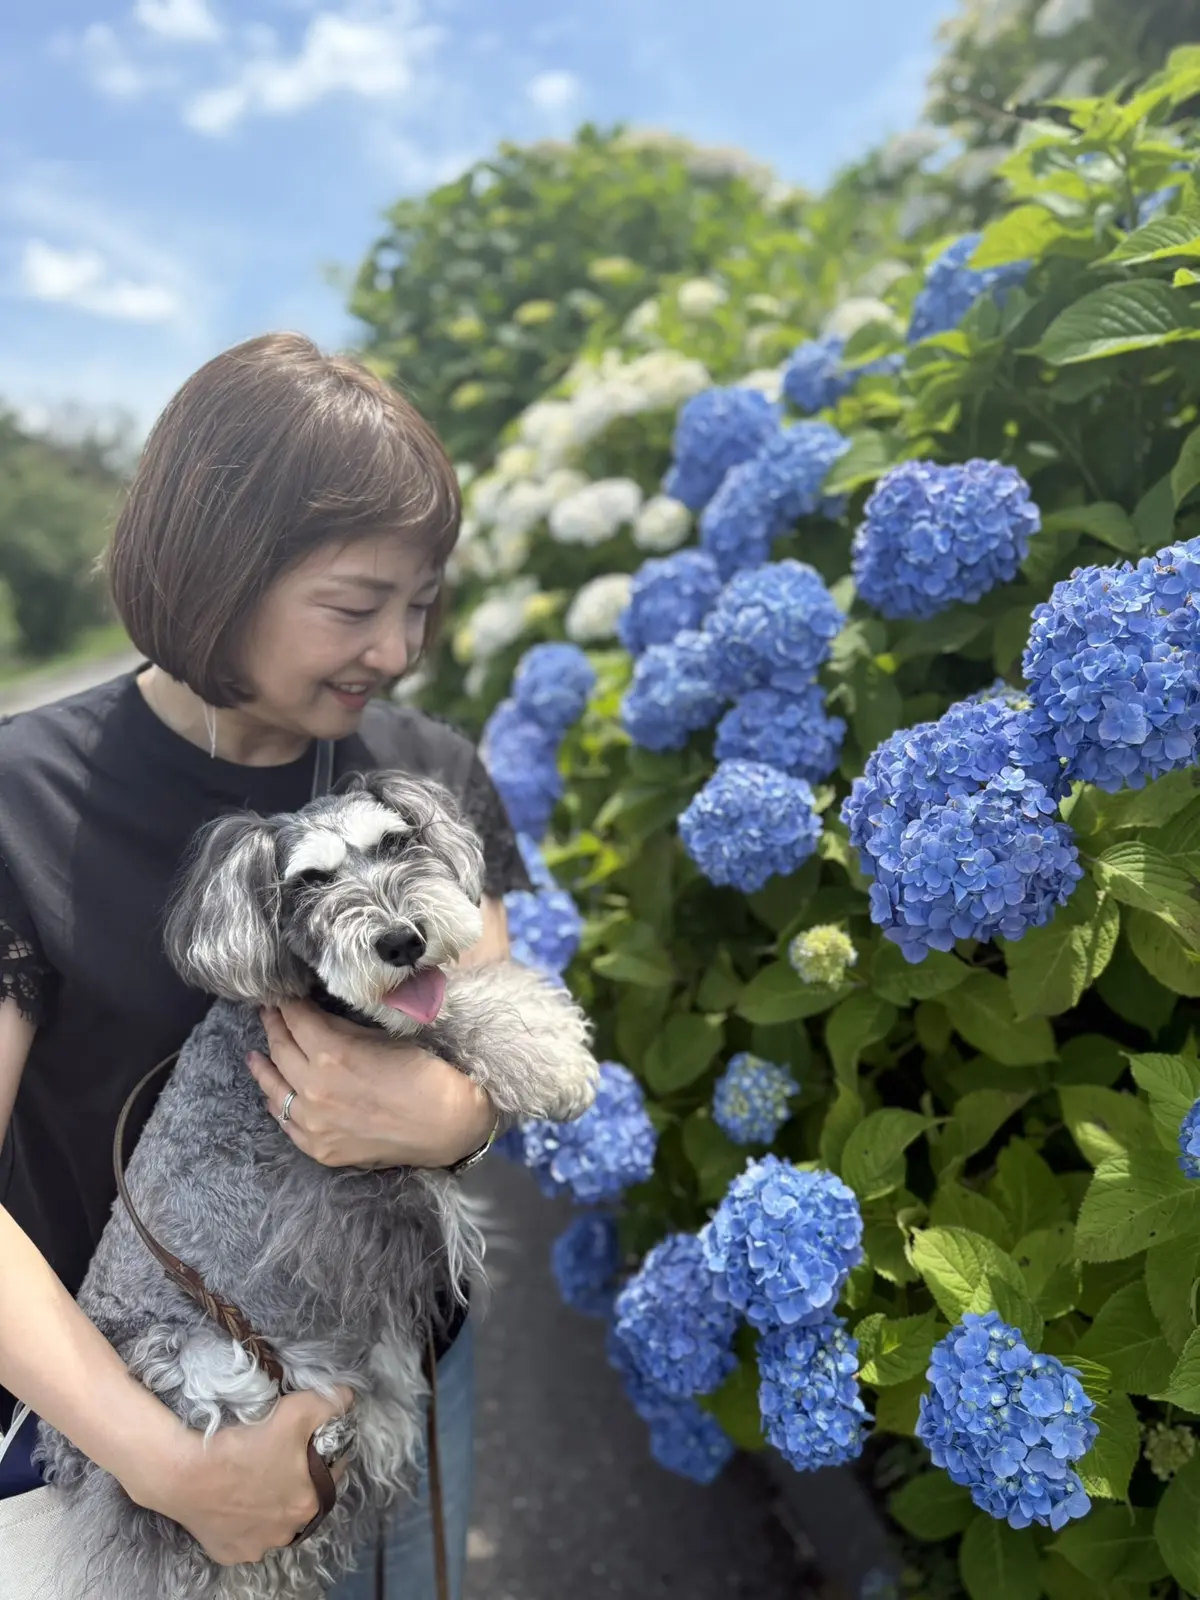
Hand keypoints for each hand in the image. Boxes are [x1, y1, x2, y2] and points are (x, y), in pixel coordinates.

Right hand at [130, 1385, 353, 1565]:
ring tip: (256, 1478)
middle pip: (301, 1500)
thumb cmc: (244, 1442)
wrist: (184, 1472)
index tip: (308, 1442)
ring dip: (271, 1504)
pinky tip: (236, 1501)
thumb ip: (329, 1403)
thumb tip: (349, 1397)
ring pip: (273, 1521)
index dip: (323, 1455)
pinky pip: (244, 1537)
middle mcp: (286, 1532)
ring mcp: (256, 1546)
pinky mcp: (229, 1552)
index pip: (330, 1474)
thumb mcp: (296, 1410)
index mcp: (308, 1502)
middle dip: (296, 1480)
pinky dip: (244, 1522)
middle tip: (278, 1459)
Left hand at [247, 1001, 495, 1168]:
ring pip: (275, 1089)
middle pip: (280, 1050)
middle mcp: (313, 1090)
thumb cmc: (424, 1074)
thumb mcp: (383, 1038)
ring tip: (255, 1053)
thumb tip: (318, 1016)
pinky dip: (278, 1103)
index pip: (296, 1020)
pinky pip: (286, 1123)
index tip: (282, 995)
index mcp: (330, 1054)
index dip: (287, 1004)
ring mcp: (313, 1124)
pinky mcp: (319, 1149)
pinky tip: (275, 1094)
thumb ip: (343, 1028)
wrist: (447, 1126)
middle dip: (273, 1027)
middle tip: (268, 1013)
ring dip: (264, 1066)